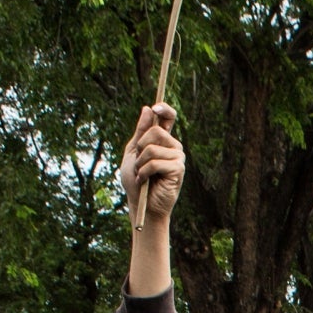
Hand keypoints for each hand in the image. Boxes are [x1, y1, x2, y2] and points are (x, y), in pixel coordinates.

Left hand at [119, 103, 182, 222]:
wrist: (141, 204)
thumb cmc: (136, 181)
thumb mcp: (134, 152)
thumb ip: (140, 132)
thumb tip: (148, 109)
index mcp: (164, 141)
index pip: (169, 118)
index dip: (164, 109)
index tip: (155, 107)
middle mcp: (174, 147)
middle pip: (155, 131)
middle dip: (140, 147)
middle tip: (139, 163)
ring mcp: (178, 158)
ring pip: (152, 148)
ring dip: (140, 163)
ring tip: (142, 175)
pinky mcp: (178, 170)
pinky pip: (155, 162)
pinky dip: (144, 172)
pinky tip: (145, 181)